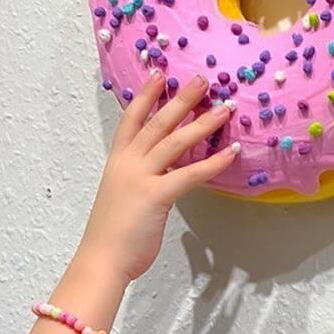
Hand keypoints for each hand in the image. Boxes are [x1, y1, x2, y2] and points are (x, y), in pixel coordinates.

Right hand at [77, 73, 237, 285]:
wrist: (102, 259)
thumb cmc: (112, 235)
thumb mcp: (122, 197)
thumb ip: (139, 181)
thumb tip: (159, 175)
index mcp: (117, 162)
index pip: (132, 119)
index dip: (145, 95)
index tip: (159, 74)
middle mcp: (128, 163)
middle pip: (157, 122)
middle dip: (180, 98)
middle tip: (201, 80)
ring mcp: (141, 177)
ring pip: (174, 141)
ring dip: (202, 122)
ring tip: (223, 108)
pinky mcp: (156, 195)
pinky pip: (189, 173)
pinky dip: (213, 162)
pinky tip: (231, 152)